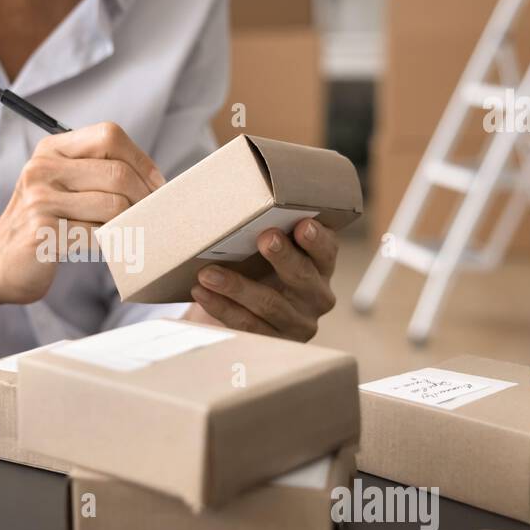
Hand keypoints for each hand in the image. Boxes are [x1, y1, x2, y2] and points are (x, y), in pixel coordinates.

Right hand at [0, 122, 163, 319]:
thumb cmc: (42, 224)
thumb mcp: (60, 184)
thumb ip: (96, 172)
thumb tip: (155, 179)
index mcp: (51, 149)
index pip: (110, 136)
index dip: (142, 160)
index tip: (157, 185)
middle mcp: (42, 169)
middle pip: (118, 172)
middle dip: (144, 197)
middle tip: (151, 214)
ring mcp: (41, 201)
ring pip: (114, 206)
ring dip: (130, 222)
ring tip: (127, 231)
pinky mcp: (45, 234)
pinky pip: (100, 235)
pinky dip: (113, 242)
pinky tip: (107, 246)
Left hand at [184, 219, 338, 341]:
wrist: (233, 311)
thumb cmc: (251, 265)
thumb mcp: (261, 247)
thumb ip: (259, 224)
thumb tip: (218, 187)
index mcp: (320, 264)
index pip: (327, 251)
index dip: (318, 239)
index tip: (303, 225)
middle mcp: (316, 295)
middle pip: (303, 276)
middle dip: (283, 257)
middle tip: (264, 238)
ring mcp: (298, 323)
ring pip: (270, 304)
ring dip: (237, 286)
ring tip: (207, 273)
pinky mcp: (274, 342)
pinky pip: (248, 326)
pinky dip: (222, 308)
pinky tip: (201, 292)